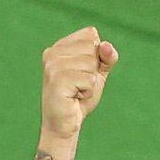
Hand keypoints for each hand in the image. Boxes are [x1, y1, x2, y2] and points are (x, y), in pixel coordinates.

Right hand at [39, 27, 116, 146]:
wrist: (66, 124)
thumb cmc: (80, 97)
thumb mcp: (98, 73)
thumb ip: (107, 57)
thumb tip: (106, 46)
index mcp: (60, 47)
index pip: (90, 35)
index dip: (96, 55)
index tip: (84, 71)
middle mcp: (53, 53)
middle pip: (92, 48)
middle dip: (93, 70)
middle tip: (79, 84)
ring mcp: (53, 66)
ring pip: (91, 64)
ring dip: (90, 83)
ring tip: (77, 91)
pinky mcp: (57, 80)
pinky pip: (89, 79)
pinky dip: (88, 92)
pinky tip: (75, 97)